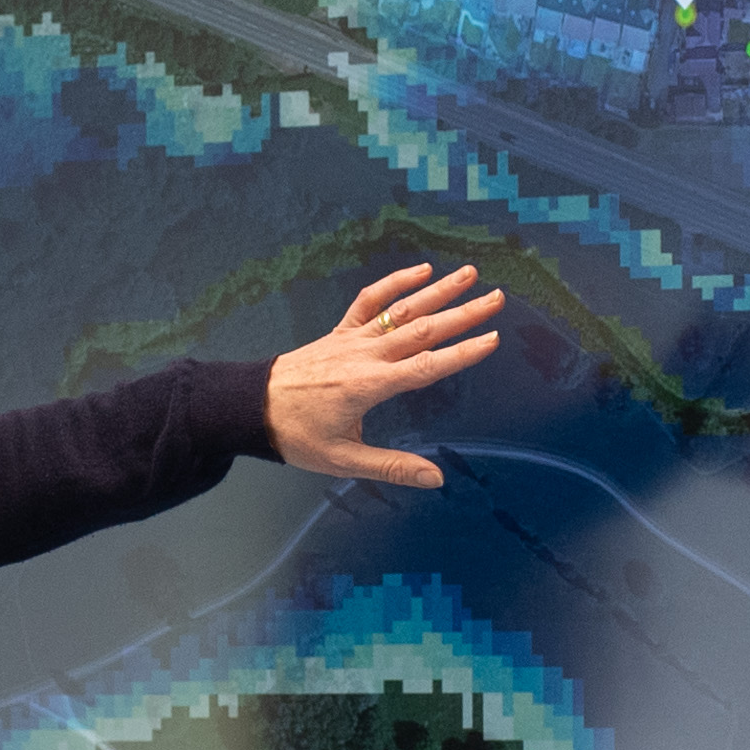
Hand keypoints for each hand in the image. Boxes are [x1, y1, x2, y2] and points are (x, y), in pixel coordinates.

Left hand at [266, 261, 504, 488]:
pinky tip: (421, 272)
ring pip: (402, 309)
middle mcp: (365, 356)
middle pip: (422, 330)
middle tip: (497, 299)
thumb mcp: (343, 460)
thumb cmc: (296, 436)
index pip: (426, 367)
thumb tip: (434, 478)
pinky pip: (371, 302)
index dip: (462, 353)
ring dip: (438, 290)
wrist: (251, 407)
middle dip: (463, 314)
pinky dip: (395, 283)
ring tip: (470, 273)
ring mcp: (352, 340)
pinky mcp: (340, 333)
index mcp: (369, 386)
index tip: (492, 339)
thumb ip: (391, 467)